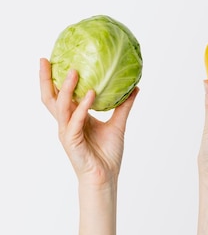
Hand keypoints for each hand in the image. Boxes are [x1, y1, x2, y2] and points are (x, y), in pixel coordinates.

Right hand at [39, 58, 137, 186]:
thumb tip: (135, 87)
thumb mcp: (118, 124)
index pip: (59, 95)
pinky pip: (75, 120)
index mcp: (74, 118)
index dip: (54, 78)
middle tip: (45, 59)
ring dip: (67, 88)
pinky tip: (90, 94)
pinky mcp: (72, 141)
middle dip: (46, 79)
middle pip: (49, 98)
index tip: (54, 59)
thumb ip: (124, 106)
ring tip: (74, 71)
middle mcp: (67, 123)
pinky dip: (82, 106)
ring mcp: (67, 132)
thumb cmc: (107, 153)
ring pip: (60, 106)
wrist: (106, 176)